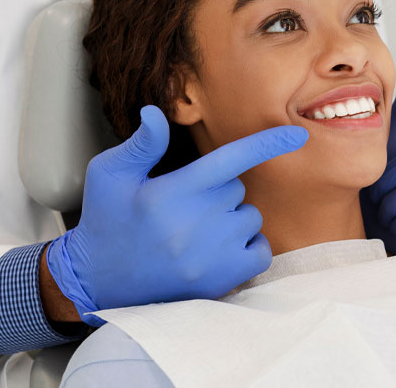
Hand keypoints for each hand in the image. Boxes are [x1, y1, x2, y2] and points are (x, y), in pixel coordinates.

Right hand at [46, 105, 307, 324]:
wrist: (98, 282)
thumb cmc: (106, 221)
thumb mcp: (109, 175)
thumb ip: (141, 144)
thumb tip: (156, 112)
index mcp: (170, 193)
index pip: (230, 159)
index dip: (266, 144)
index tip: (298, 134)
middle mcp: (195, 225)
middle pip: (237, 188)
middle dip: (218, 189)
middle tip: (184, 206)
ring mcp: (212, 256)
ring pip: (250, 217)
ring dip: (232, 218)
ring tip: (194, 231)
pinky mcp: (222, 281)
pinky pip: (260, 250)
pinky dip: (248, 245)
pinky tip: (218, 248)